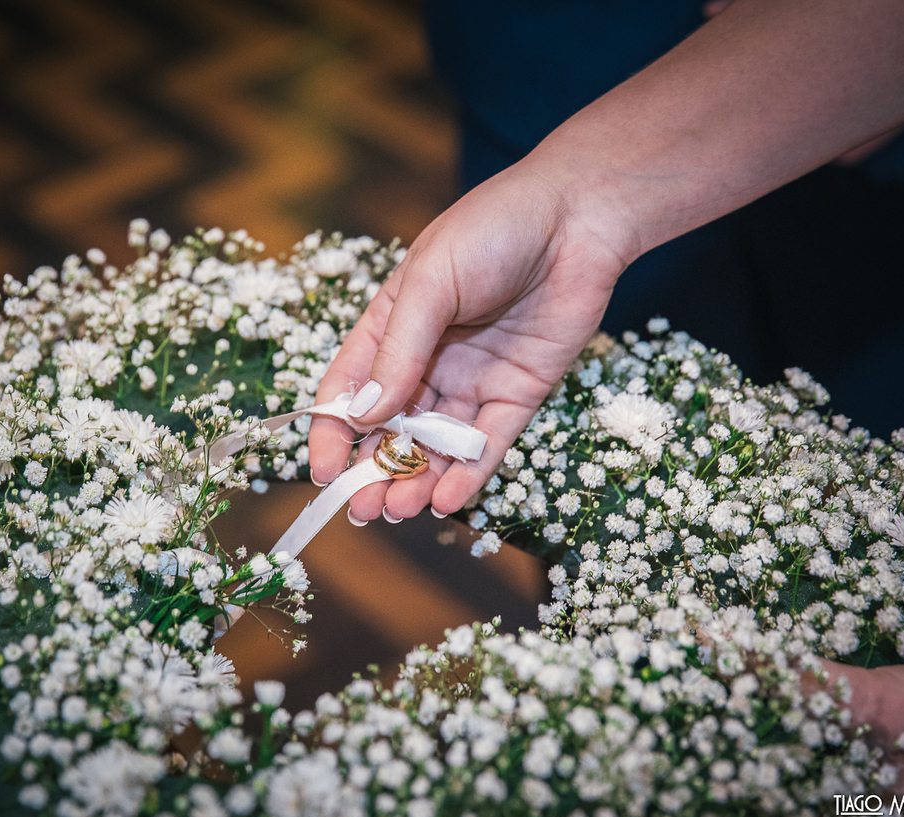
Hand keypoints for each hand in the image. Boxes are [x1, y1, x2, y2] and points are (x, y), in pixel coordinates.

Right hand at [307, 160, 626, 521]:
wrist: (579, 218)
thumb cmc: (493, 230)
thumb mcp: (432, 282)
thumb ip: (400, 349)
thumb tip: (363, 414)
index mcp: (391, 326)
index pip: (349, 388)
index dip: (332, 431)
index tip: (324, 471)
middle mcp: (426, 360)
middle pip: (391, 427)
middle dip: (374, 470)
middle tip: (362, 510)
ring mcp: (471, 380)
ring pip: (436, 444)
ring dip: (417, 480)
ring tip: (401, 511)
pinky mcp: (517, 394)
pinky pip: (487, 443)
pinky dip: (468, 474)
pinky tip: (448, 500)